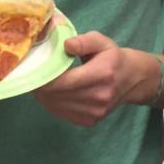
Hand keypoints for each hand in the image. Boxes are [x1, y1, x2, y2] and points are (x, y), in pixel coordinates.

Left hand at [33, 31, 160, 126]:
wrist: (132, 80)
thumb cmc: (113, 57)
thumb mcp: (101, 41)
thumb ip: (84, 41)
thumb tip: (66, 45)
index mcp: (102, 74)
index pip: (67, 81)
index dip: (46, 77)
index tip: (33, 69)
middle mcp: (99, 96)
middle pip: (59, 95)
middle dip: (41, 85)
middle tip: (31, 74)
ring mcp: (94, 112)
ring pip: (57, 106)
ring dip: (44, 95)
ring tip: (39, 82)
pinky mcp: (90, 121)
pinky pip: (62, 113)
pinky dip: (51, 103)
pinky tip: (50, 92)